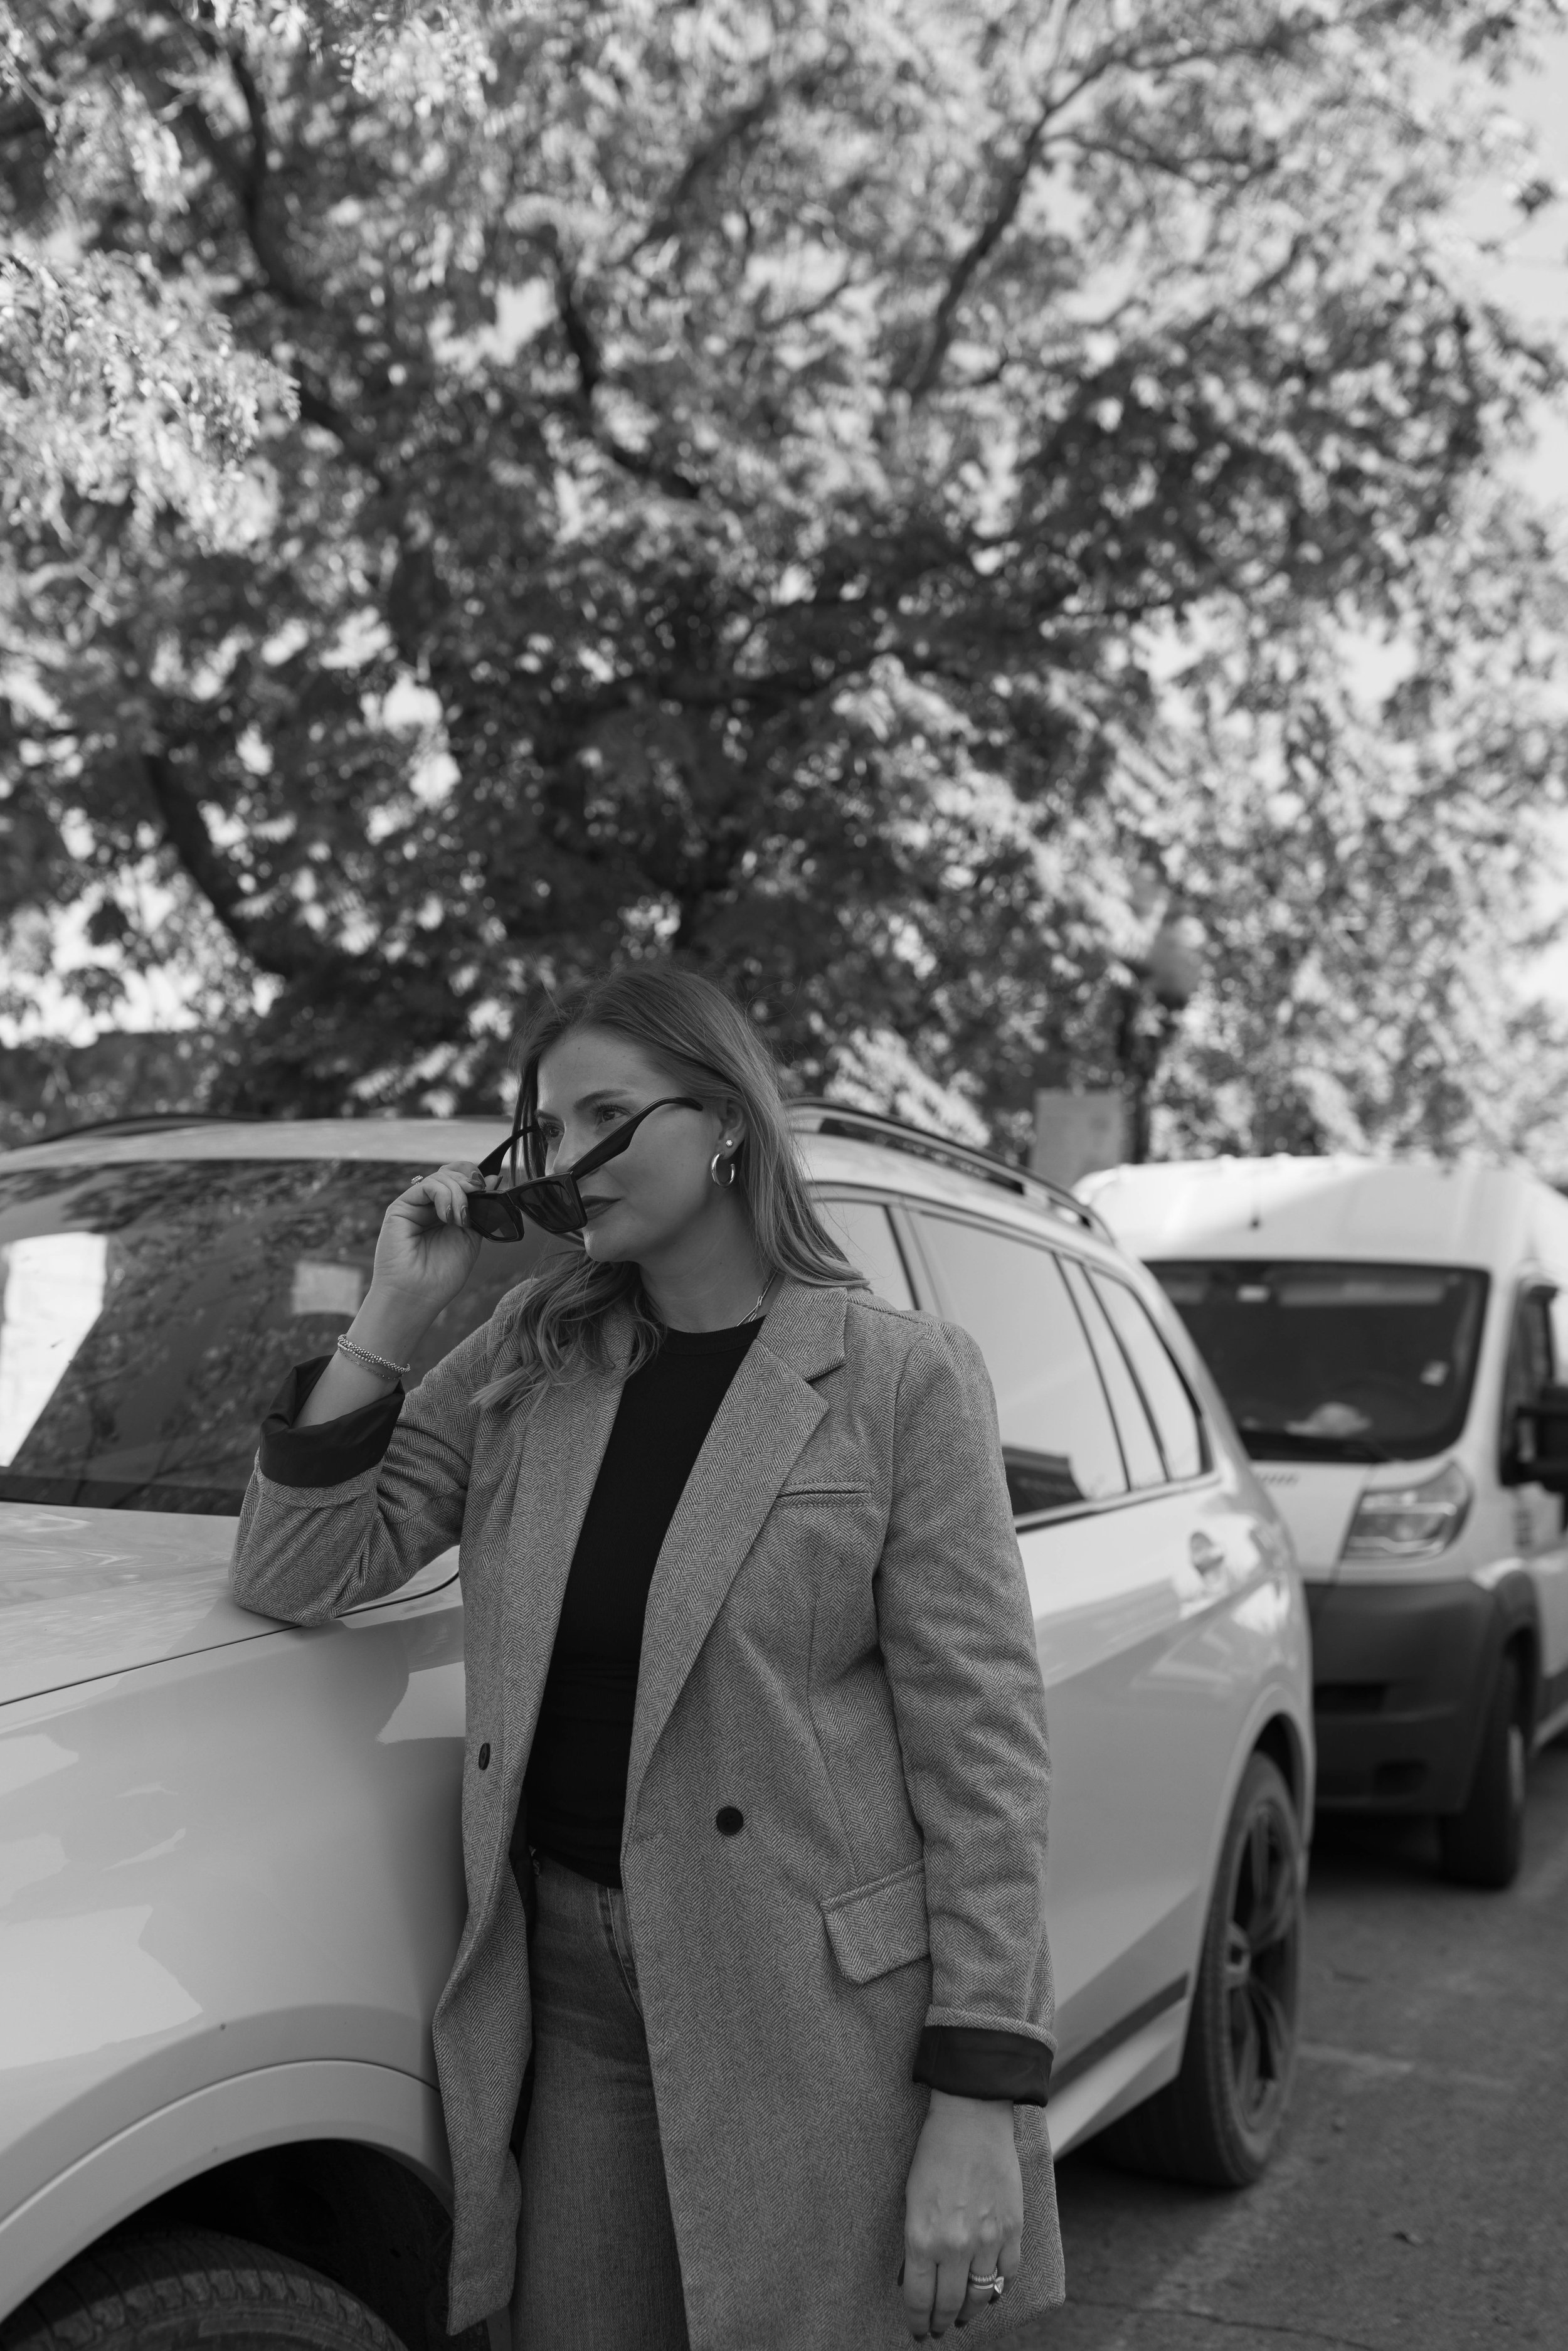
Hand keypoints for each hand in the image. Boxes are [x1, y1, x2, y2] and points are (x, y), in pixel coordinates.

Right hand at [369, 1161, 490, 1317]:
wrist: (418, 1295)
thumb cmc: (442, 1274)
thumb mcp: (470, 1237)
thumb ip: (479, 1209)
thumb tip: (491, 1178)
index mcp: (447, 1211)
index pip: (461, 1180)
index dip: (476, 1178)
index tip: (491, 1186)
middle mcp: (430, 1206)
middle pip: (451, 1173)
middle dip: (469, 1180)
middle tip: (479, 1193)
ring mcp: (415, 1205)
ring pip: (440, 1177)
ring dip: (459, 1192)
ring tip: (461, 1219)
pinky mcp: (400, 1207)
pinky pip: (426, 1186)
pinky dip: (444, 1195)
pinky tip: (449, 1216)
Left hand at [901, 2093, 1021, 2338]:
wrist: (971, 2117)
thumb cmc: (934, 2152)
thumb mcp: (910, 2198)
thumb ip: (915, 2240)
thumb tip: (914, 2276)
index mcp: (922, 2237)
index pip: (919, 2299)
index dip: (917, 2321)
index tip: (917, 2330)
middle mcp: (954, 2245)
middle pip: (949, 2305)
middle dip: (942, 2322)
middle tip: (938, 2329)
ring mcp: (987, 2239)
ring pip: (980, 2295)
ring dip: (969, 2311)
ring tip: (962, 2315)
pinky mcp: (1012, 2228)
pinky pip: (1008, 2273)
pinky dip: (999, 2286)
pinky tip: (990, 2288)